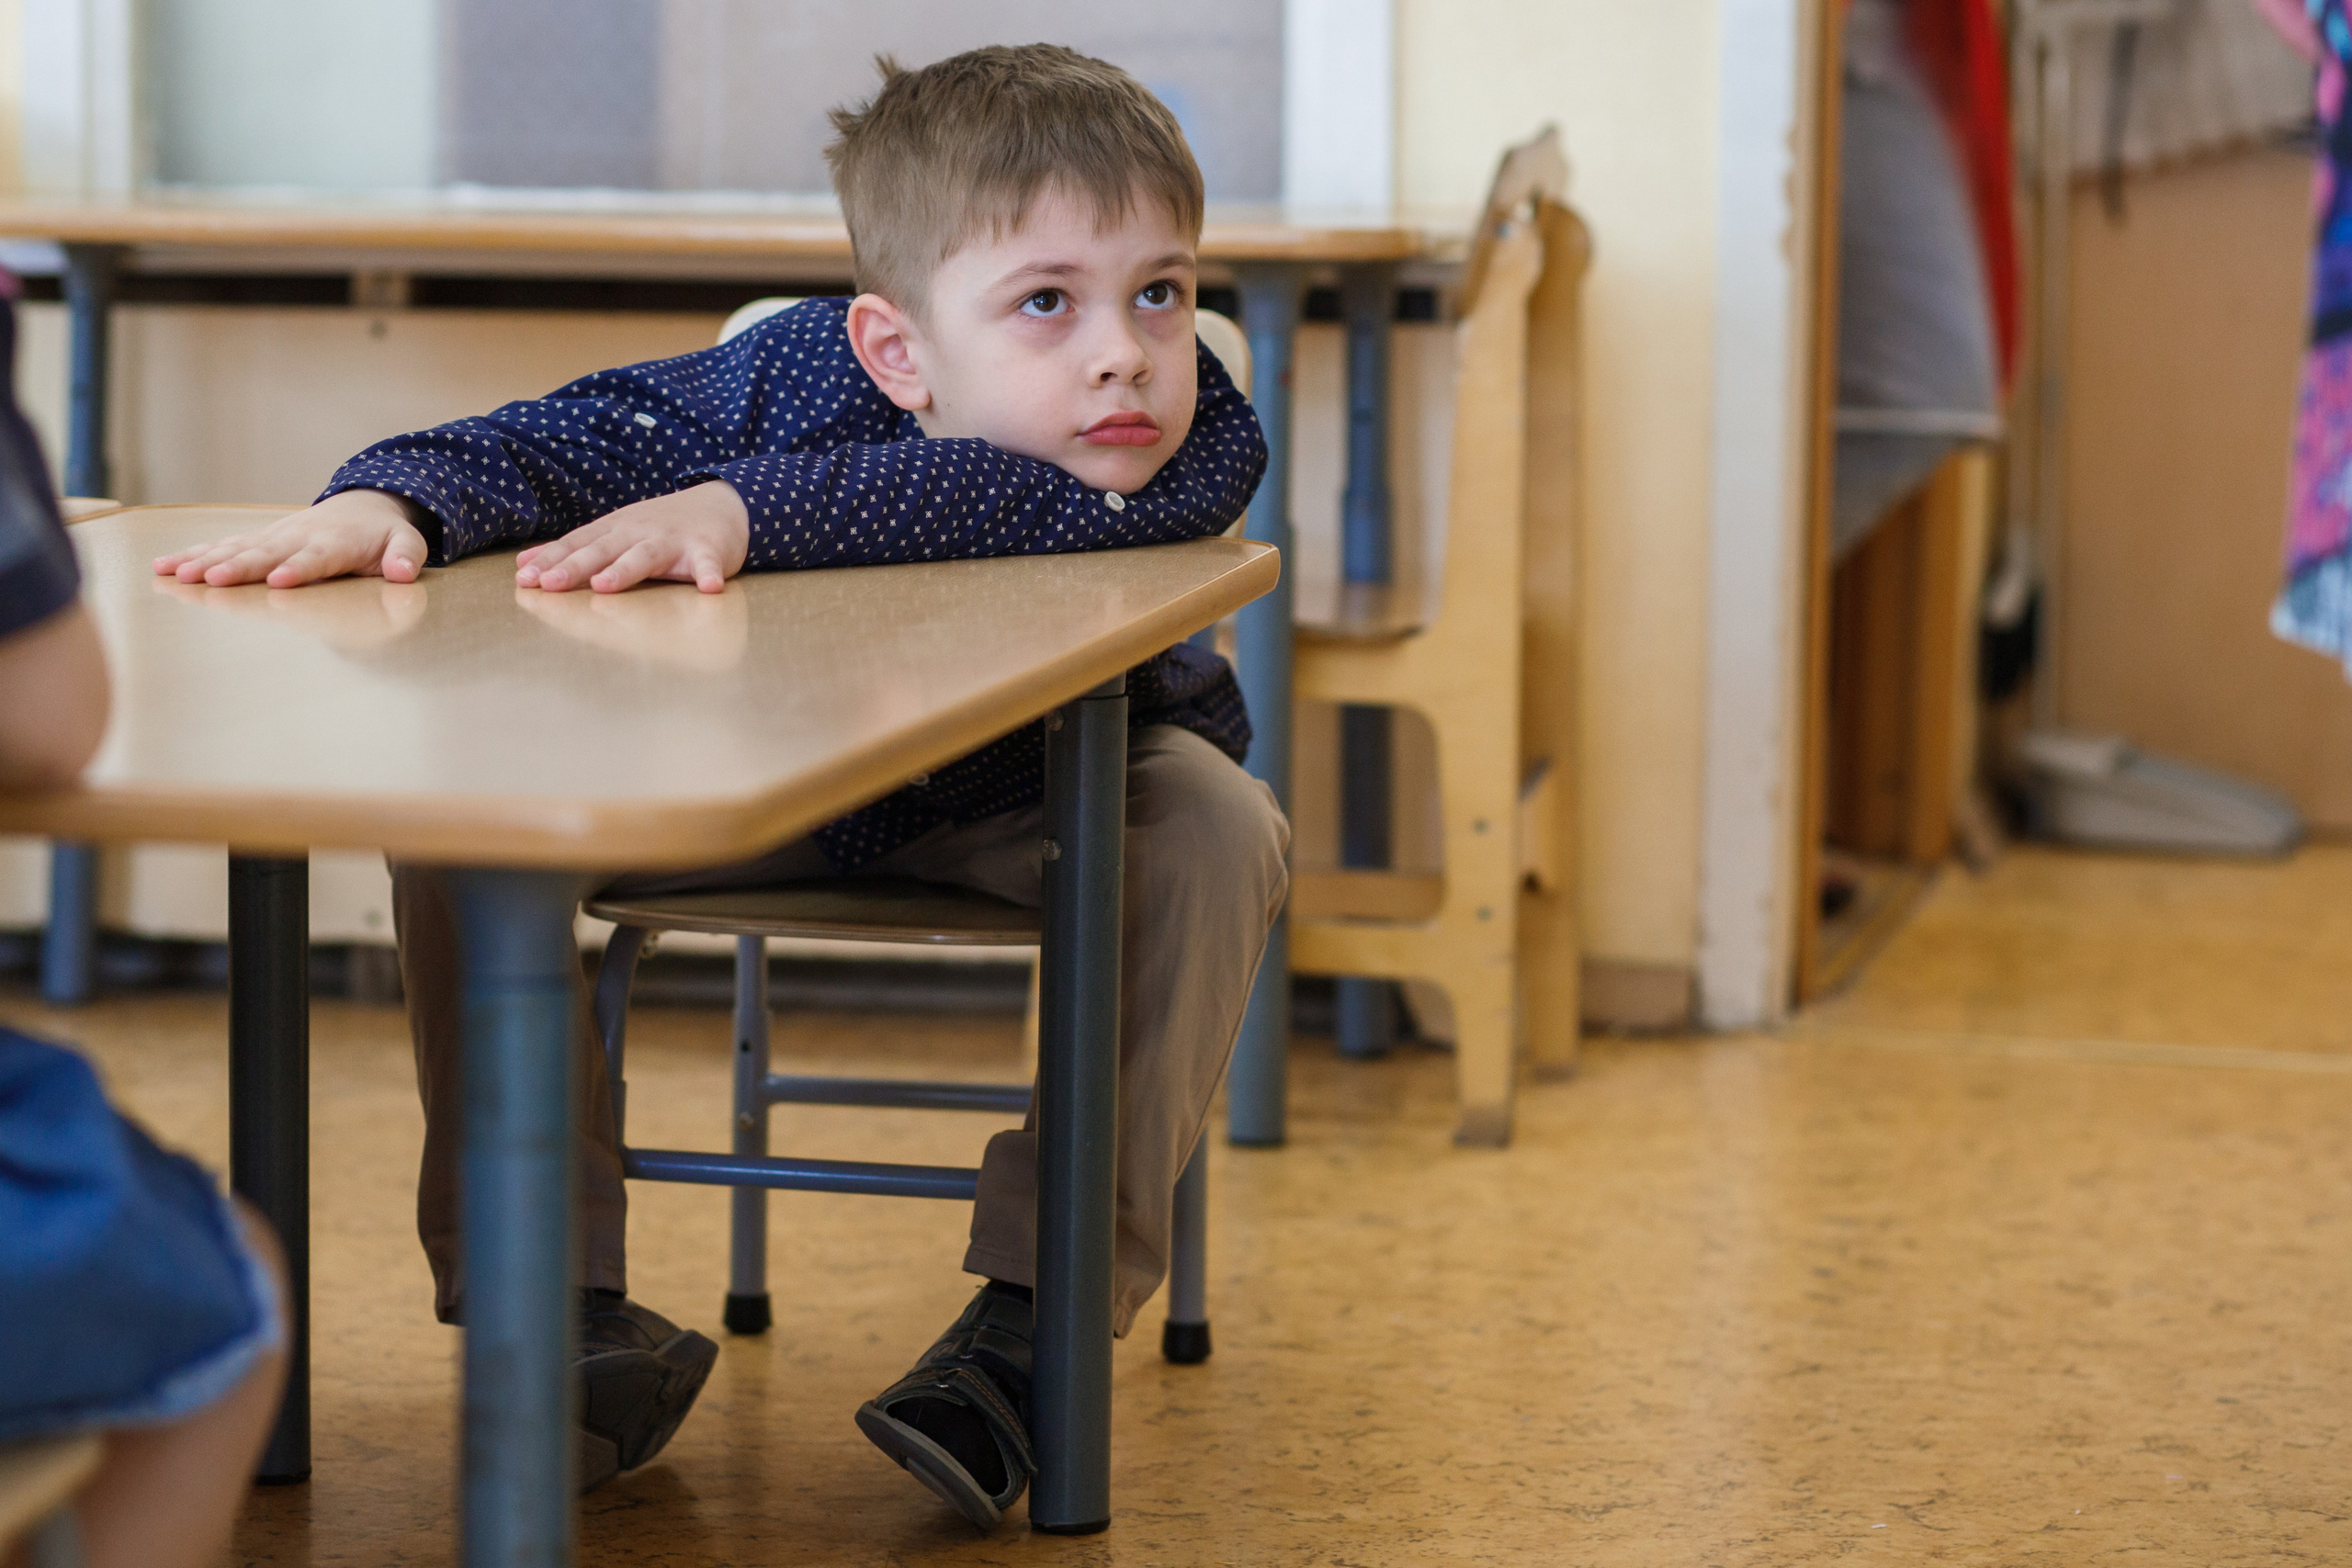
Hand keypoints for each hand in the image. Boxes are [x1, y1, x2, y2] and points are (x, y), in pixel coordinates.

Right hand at [152, 489, 429, 587]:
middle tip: (211, 582)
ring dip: (205, 563)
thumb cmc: (384, 535)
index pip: (315, 559)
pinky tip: (164, 568)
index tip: (279, 580)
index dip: (298, 569)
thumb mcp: (407, 542)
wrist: (363, 506)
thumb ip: (407, 557)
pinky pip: (221, 548)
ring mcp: (273, 538)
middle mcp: (297, 538)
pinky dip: (193, 556)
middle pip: (265, 555)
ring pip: (235, 550)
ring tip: (175, 576)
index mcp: (335, 544)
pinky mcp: (257, 541)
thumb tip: (402, 573)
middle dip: (238, 568)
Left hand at [514, 481, 748, 593]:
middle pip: (602, 549)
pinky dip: (708, 574)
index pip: (576, 544)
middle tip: (549, 584)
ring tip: (604, 586)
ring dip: (624, 570)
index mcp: (614, 530)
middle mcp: (638, 531)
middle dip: (574, 566)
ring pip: (645, 555)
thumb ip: (574, 550)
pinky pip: (707, 564)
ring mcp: (673, 540)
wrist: (721, 506)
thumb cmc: (660, 527)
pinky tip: (710, 587)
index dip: (550, 561)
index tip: (524, 579)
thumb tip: (523, 564)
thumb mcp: (614, 533)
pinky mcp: (707, 550)